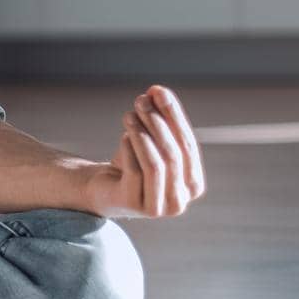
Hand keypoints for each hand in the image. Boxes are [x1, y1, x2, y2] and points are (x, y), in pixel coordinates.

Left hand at [88, 84, 206, 218]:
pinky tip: (124, 136)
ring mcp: (158, 208)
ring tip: (129, 115)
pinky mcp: (134, 205)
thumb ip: (159, 116)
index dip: (174, 116)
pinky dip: (130, 149)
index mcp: (193, 185)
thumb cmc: (134, 161)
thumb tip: (157, 91)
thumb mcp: (150, 138)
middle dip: (157, 122)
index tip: (158, 91)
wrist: (104, 187)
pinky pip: (135, 171)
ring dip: (142, 134)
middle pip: (173, 154)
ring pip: (155, 164)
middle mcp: (180, 201)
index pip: (189, 146)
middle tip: (140, 100)